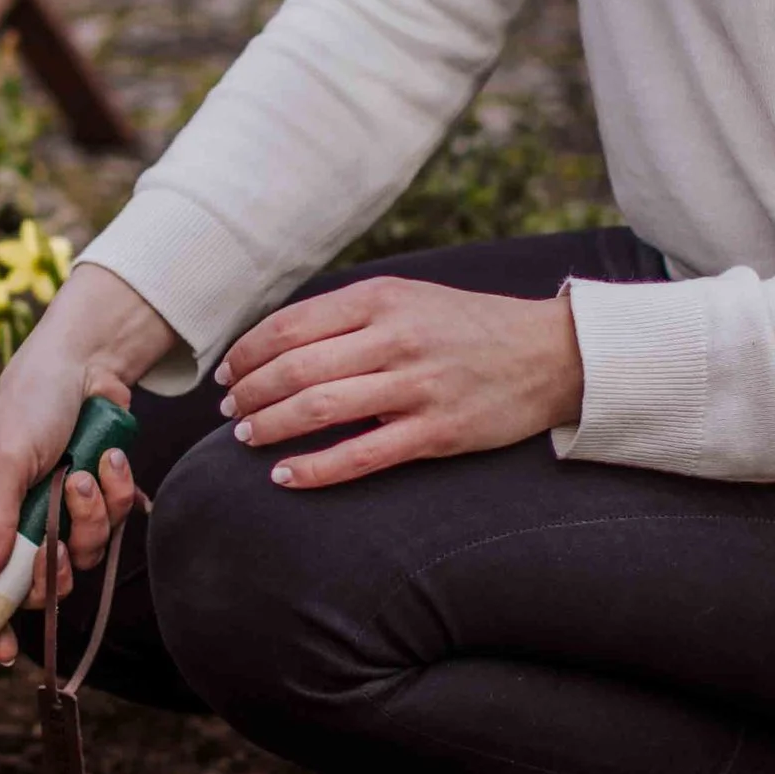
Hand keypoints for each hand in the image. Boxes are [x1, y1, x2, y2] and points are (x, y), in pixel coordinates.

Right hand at [0, 261, 170, 665]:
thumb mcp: (5, 458)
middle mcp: (12, 518)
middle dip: (54, 566)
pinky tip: (108, 459)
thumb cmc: (29, 402)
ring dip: (90, 518)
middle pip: (32, 581)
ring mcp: (54, 511)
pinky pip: (110, 523)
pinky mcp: (92, 498)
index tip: (1, 655)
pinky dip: (115, 493)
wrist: (87, 360)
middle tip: (58, 551)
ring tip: (85, 473)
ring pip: (78, 553)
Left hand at [215, 276, 583, 492]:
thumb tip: (278, 342)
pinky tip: (284, 475)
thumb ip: (350, 315)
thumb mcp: (409, 298)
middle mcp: (395, 338)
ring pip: (319, 409)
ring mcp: (416, 387)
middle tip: (229, 410)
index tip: (226, 373)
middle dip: (249, 393)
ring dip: (269, 426)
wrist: (548, 354)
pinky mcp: (435, 433)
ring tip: (246, 437)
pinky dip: (313, 469)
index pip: (291, 325)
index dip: (247, 352)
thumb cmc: (467, 326)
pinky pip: (360, 456)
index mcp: (382, 299)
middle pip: (295, 369)